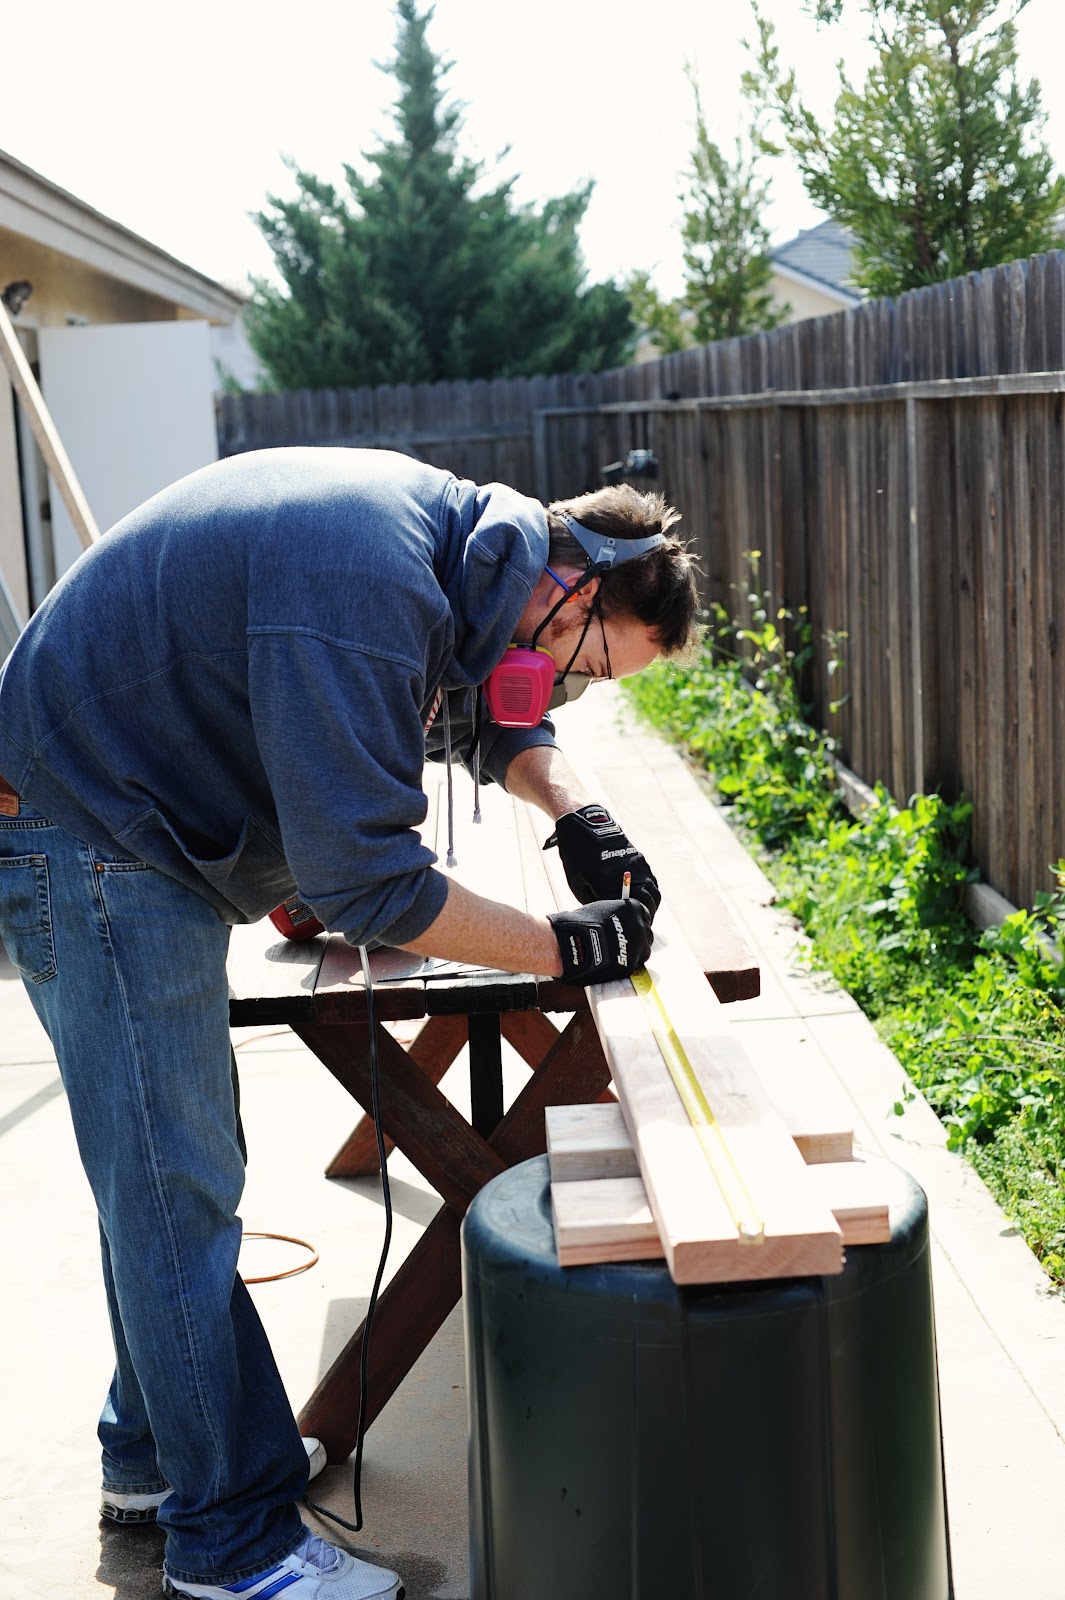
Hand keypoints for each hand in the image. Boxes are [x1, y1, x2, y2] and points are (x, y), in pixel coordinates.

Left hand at [544, 804, 660, 916]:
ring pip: (653, 892)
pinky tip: (644, 899)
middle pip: (647, 902)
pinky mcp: (639, 859)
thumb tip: (608, 917)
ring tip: (645, 915)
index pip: (628, 909)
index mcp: (610, 881)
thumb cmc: (576, 857)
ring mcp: (637, 865)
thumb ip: (594, 901)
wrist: (584, 826)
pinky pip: (651, 880)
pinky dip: (651, 893)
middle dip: (646, 916)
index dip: (632, 922)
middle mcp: (628, 872)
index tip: (631, 931)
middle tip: (641, 926)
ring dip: (651, 905)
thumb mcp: (578, 883)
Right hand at [548, 897, 652, 985]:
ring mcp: (638, 945)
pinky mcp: (631, 963)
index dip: (636, 922)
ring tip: (620, 953)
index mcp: (633, 908)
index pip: (644, 914)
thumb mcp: (601, 909)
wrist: (571, 942)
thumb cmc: (580, 923)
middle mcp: (639, 925)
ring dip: (636, 951)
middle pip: (646, 932)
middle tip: (624, 942)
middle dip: (638, 937)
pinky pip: (636, 963)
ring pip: (645, 950)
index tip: (629, 927)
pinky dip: (629, 962)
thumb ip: (616, 914)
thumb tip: (618, 919)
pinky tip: (616, 961)